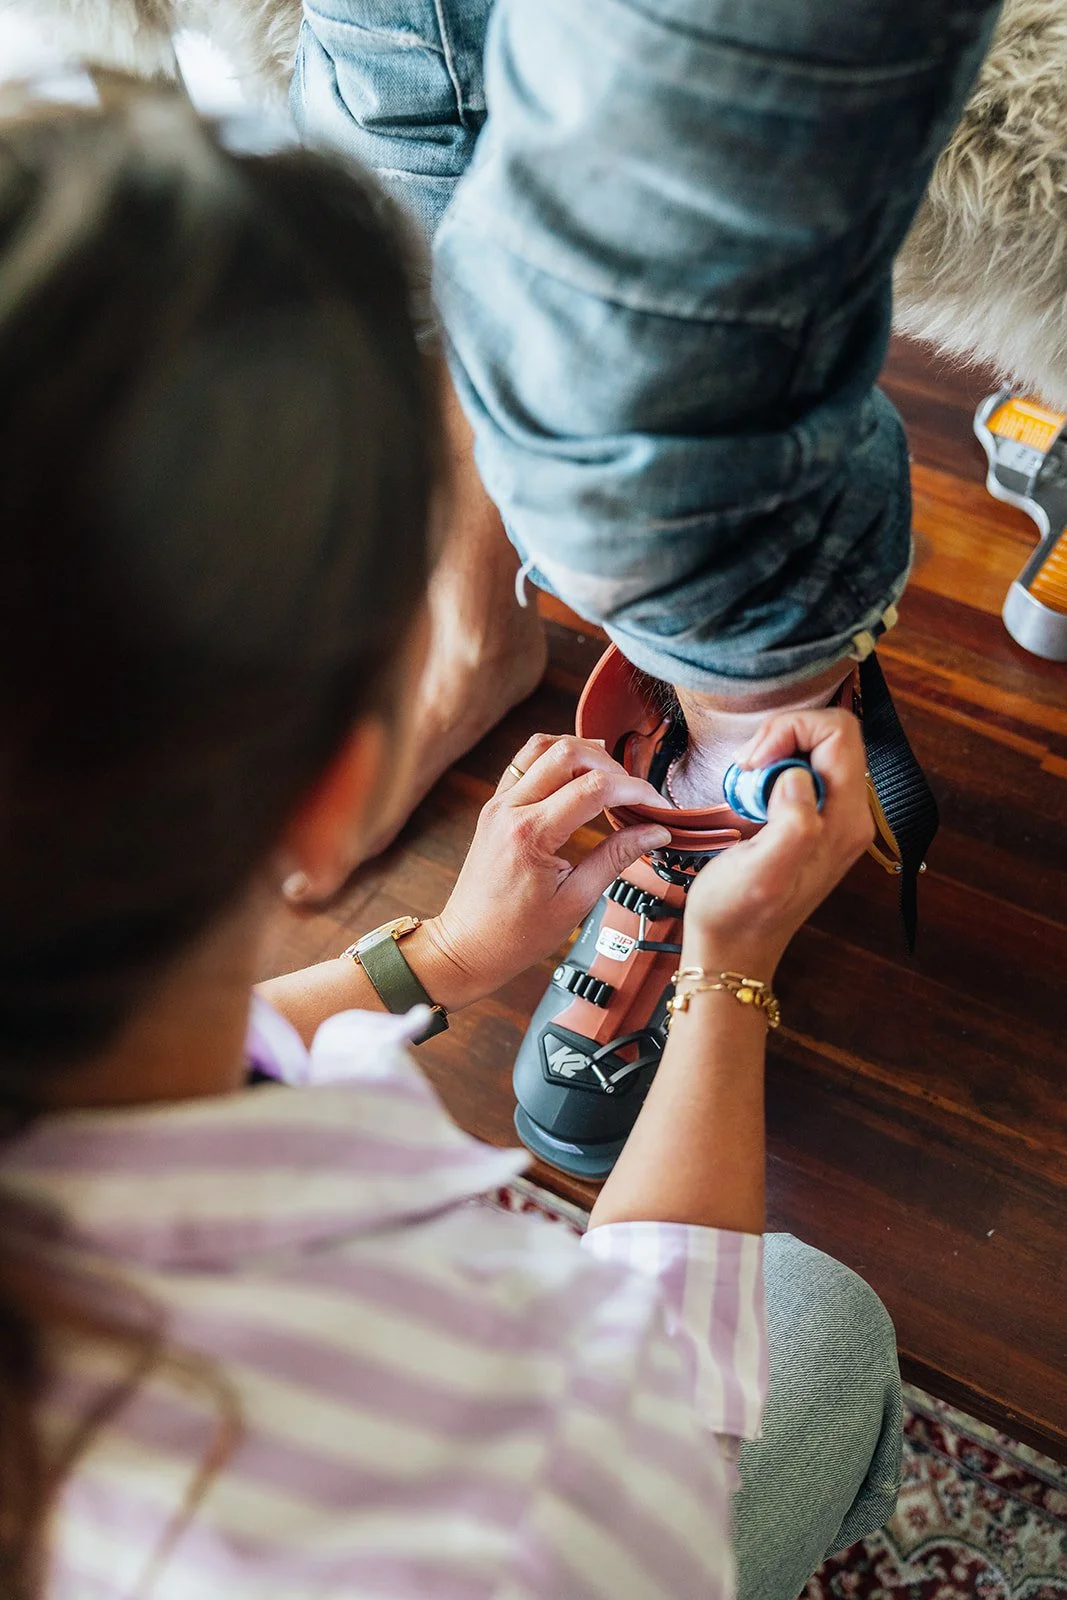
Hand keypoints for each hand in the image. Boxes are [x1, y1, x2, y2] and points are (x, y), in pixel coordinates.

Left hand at [422, 735, 671, 1004]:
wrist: (467, 944)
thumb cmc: (516, 934)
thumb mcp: (576, 900)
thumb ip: (616, 857)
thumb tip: (655, 832)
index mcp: (531, 835)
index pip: (594, 788)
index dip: (635, 790)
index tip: (657, 805)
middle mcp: (510, 809)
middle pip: (569, 752)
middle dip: (612, 765)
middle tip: (634, 793)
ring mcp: (498, 803)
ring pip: (543, 745)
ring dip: (583, 752)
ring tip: (611, 777)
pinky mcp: (494, 805)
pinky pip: (525, 762)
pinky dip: (556, 757)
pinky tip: (578, 773)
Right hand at [682, 708, 873, 977]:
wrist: (734, 947)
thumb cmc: (738, 912)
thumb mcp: (762, 871)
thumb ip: (793, 822)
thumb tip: (797, 778)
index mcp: (845, 821)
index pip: (839, 733)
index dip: (792, 730)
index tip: (754, 762)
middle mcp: (851, 815)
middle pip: (833, 735)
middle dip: (784, 735)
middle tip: (747, 768)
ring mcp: (836, 818)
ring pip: (819, 748)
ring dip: (777, 750)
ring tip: (746, 782)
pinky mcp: (817, 821)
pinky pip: (806, 769)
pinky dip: (775, 768)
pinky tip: (752, 794)